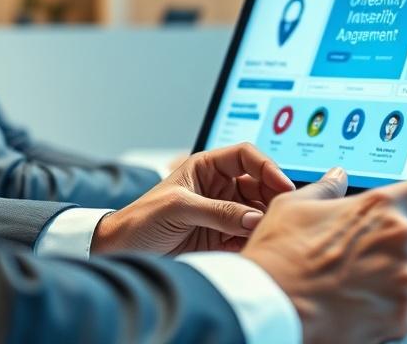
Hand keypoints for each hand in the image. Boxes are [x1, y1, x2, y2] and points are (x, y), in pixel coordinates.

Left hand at [92, 143, 294, 255]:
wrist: (123, 251)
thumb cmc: (142, 219)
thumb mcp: (179, 208)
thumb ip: (218, 212)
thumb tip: (255, 218)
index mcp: (207, 167)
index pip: (245, 157)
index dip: (267, 167)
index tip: (282, 184)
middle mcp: (219, 187)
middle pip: (259, 185)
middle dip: (272, 197)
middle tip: (282, 213)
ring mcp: (224, 213)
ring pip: (258, 211)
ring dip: (266, 221)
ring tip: (271, 233)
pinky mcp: (224, 238)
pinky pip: (249, 237)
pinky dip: (257, 241)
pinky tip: (260, 247)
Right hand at [242, 168, 406, 343]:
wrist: (271, 302)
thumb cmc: (279, 256)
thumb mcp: (295, 206)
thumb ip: (326, 189)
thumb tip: (337, 178)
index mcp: (380, 206)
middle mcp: (400, 239)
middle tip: (377, 268)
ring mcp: (404, 279)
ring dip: (404, 290)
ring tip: (362, 289)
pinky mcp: (401, 316)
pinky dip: (391, 315)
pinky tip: (359, 308)